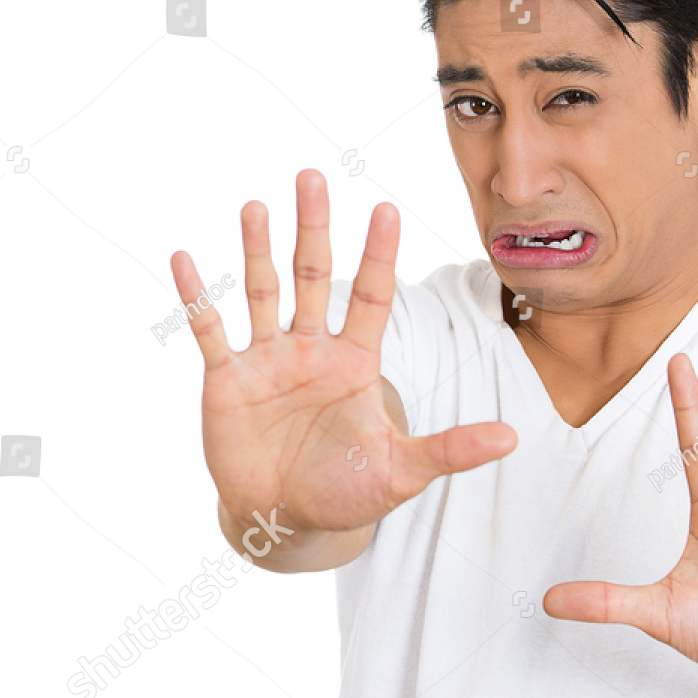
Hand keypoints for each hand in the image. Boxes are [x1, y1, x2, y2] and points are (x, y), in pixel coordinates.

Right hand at [170, 170, 515, 537]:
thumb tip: (513, 438)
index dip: (378, 255)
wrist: (286, 521)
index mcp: (355, 361)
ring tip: (256, 205)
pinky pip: (210, 330)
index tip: (387, 209)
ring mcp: (267, 360)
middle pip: (313, 276)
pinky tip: (185, 259)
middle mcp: (311, 349)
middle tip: (312, 177)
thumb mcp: (403, 471)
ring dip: (258, 249)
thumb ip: (451, 450)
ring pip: (263, 292)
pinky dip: (197, 296)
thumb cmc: (347, 492)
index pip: (371, 296)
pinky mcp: (227, 380)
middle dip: (313, 228)